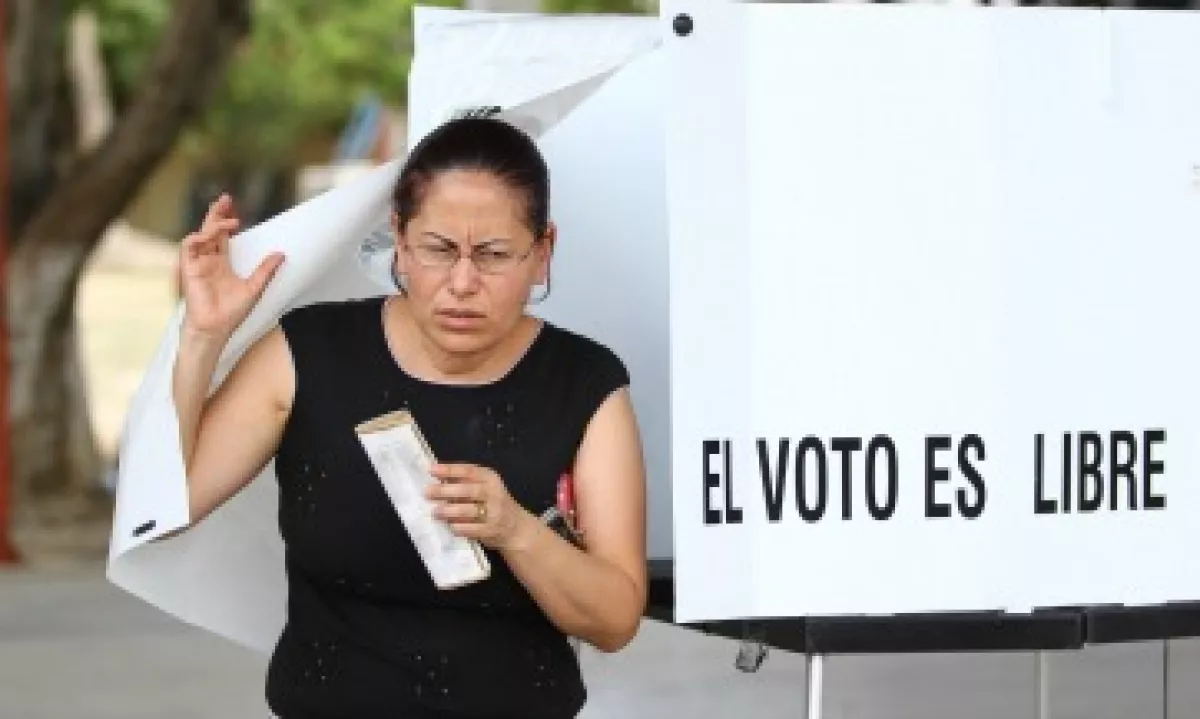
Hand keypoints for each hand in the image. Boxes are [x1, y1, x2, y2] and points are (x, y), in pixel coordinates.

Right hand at [179, 193, 284, 340]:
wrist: (216, 328)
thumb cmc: (232, 313)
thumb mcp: (255, 288)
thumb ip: (266, 270)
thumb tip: (281, 255)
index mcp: (222, 263)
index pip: (223, 236)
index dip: (227, 220)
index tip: (236, 209)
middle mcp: (208, 260)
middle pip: (210, 230)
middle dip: (216, 213)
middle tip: (225, 198)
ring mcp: (197, 264)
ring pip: (199, 235)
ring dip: (211, 225)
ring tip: (229, 222)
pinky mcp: (188, 269)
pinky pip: (187, 247)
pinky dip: (196, 238)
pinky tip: (209, 235)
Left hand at [426, 463, 535, 550]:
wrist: (515, 528)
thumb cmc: (493, 503)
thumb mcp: (484, 487)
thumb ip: (464, 482)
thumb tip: (437, 479)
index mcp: (490, 478)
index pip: (468, 471)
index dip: (450, 470)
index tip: (431, 470)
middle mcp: (494, 493)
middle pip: (469, 490)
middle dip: (446, 491)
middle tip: (427, 492)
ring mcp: (494, 512)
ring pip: (471, 510)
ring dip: (451, 510)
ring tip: (435, 511)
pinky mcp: (492, 530)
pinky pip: (474, 528)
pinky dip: (461, 527)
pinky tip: (450, 526)